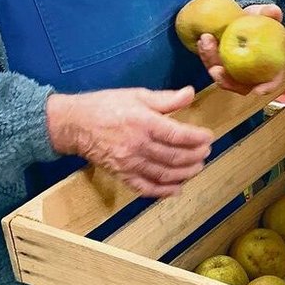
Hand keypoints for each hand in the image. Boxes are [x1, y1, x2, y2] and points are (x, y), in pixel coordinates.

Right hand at [46, 86, 212, 197]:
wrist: (75, 124)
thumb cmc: (107, 105)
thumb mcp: (138, 95)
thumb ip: (166, 99)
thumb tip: (191, 93)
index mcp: (144, 123)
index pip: (178, 135)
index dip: (197, 138)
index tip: (209, 137)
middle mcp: (138, 145)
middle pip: (174, 156)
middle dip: (195, 156)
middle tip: (206, 152)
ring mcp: (129, 163)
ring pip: (163, 174)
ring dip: (185, 174)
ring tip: (198, 168)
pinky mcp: (121, 175)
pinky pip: (145, 188)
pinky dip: (162, 191)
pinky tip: (176, 189)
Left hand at [196, 2, 284, 96]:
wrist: (240, 17)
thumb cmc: (257, 18)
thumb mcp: (263, 13)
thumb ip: (269, 12)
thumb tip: (273, 10)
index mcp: (269, 66)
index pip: (271, 82)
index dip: (266, 88)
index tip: (258, 90)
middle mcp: (251, 74)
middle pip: (240, 86)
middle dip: (226, 81)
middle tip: (216, 69)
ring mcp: (234, 71)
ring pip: (222, 76)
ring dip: (211, 63)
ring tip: (205, 42)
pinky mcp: (220, 65)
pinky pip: (212, 64)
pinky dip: (206, 54)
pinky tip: (202, 40)